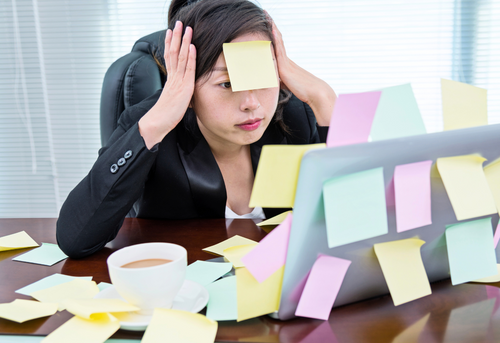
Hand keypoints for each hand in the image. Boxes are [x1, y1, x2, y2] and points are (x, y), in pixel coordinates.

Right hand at [139, 21, 196, 148]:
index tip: (170, 32)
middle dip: (176, 36)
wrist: (158, 123)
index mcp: (170, 80)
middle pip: (173, 52)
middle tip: (178, 23)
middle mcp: (173, 77)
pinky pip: (187, 69)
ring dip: (184, 41)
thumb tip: (183, 93)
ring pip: (180, 56)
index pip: (170, 57)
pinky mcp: (184, 87)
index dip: (171, 43)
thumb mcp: (174, 101)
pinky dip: (190, 56)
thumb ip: (178, 93)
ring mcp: (178, 81)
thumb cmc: (166, 116)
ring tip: (186, 28)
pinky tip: (192, 46)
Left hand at [267, 12, 335, 125]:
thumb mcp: (287, 84)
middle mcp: (286, 59)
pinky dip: (276, 38)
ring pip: (278, 41)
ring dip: (272, 28)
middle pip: (277, 39)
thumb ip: (279, 80)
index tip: (268, 23)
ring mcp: (286, 61)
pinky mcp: (285, 67)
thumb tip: (274, 81)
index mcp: (286, 63)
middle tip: (265, 14)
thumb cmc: (303, 90)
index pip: (278, 45)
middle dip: (271, 26)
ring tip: (266, 16)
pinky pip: (279, 50)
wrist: (315, 92)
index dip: (273, 34)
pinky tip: (272, 29)